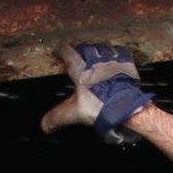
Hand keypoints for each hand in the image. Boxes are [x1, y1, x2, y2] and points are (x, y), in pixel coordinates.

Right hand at [41, 41, 155, 140]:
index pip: (67, 52)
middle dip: (79, 48)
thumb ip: (57, 117)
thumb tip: (44, 126)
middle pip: (84, 47)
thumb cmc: (100, 107)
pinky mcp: (127, 65)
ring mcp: (112, 61)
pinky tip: (116, 53)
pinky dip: (117, 50)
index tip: (58, 51)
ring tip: (95, 52)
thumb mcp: (74, 113)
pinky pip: (121, 50)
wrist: (128, 107)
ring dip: (97, 48)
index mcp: (80, 70)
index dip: (61, 50)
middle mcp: (95, 62)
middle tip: (76, 51)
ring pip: (102, 47)